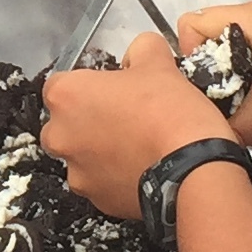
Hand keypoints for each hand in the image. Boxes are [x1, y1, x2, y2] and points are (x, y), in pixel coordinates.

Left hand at [40, 34, 223, 220]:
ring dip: (99, 152)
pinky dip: (115, 178)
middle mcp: (60, 136)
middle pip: (64, 124)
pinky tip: (143, 168)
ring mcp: (76, 173)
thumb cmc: (168, 109)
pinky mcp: (97, 201)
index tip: (111, 90)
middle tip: (124, 118)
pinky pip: (100, 183)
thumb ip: (140, 50)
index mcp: (65, 96)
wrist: (192, 169)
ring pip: (81, 157)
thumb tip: (138, 55)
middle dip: (86, 121)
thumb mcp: (158, 62)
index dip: (87, 85)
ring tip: (137, 147)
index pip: (60, 85)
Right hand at [175, 0, 251, 143]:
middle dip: (209, 83)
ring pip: (237, 69)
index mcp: (249, 16)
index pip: (192, 24)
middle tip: (212, 114)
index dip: (186, 56)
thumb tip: (210, 148)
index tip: (197, 91)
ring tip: (235, 125)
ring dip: (235, 96)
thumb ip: (233, 128)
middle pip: (213, 48)